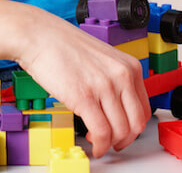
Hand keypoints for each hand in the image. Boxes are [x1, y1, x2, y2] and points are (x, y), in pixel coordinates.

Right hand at [16, 10, 149, 157]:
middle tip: (112, 142)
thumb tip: (114, 107)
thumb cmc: (61, 44)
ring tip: (96, 141)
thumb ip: (113, 78)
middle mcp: (121, 76)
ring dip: (110, 143)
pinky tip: (92, 145)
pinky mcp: (84, 97)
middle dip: (125, 139)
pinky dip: (100, 145)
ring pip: (120, 131)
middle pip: (136, 123)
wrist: (37, 35)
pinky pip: (101, 132)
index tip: (122, 131)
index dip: (133, 126)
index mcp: (129, 66)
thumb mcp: (100, 58)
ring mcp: (104, 87)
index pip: (144, 109)